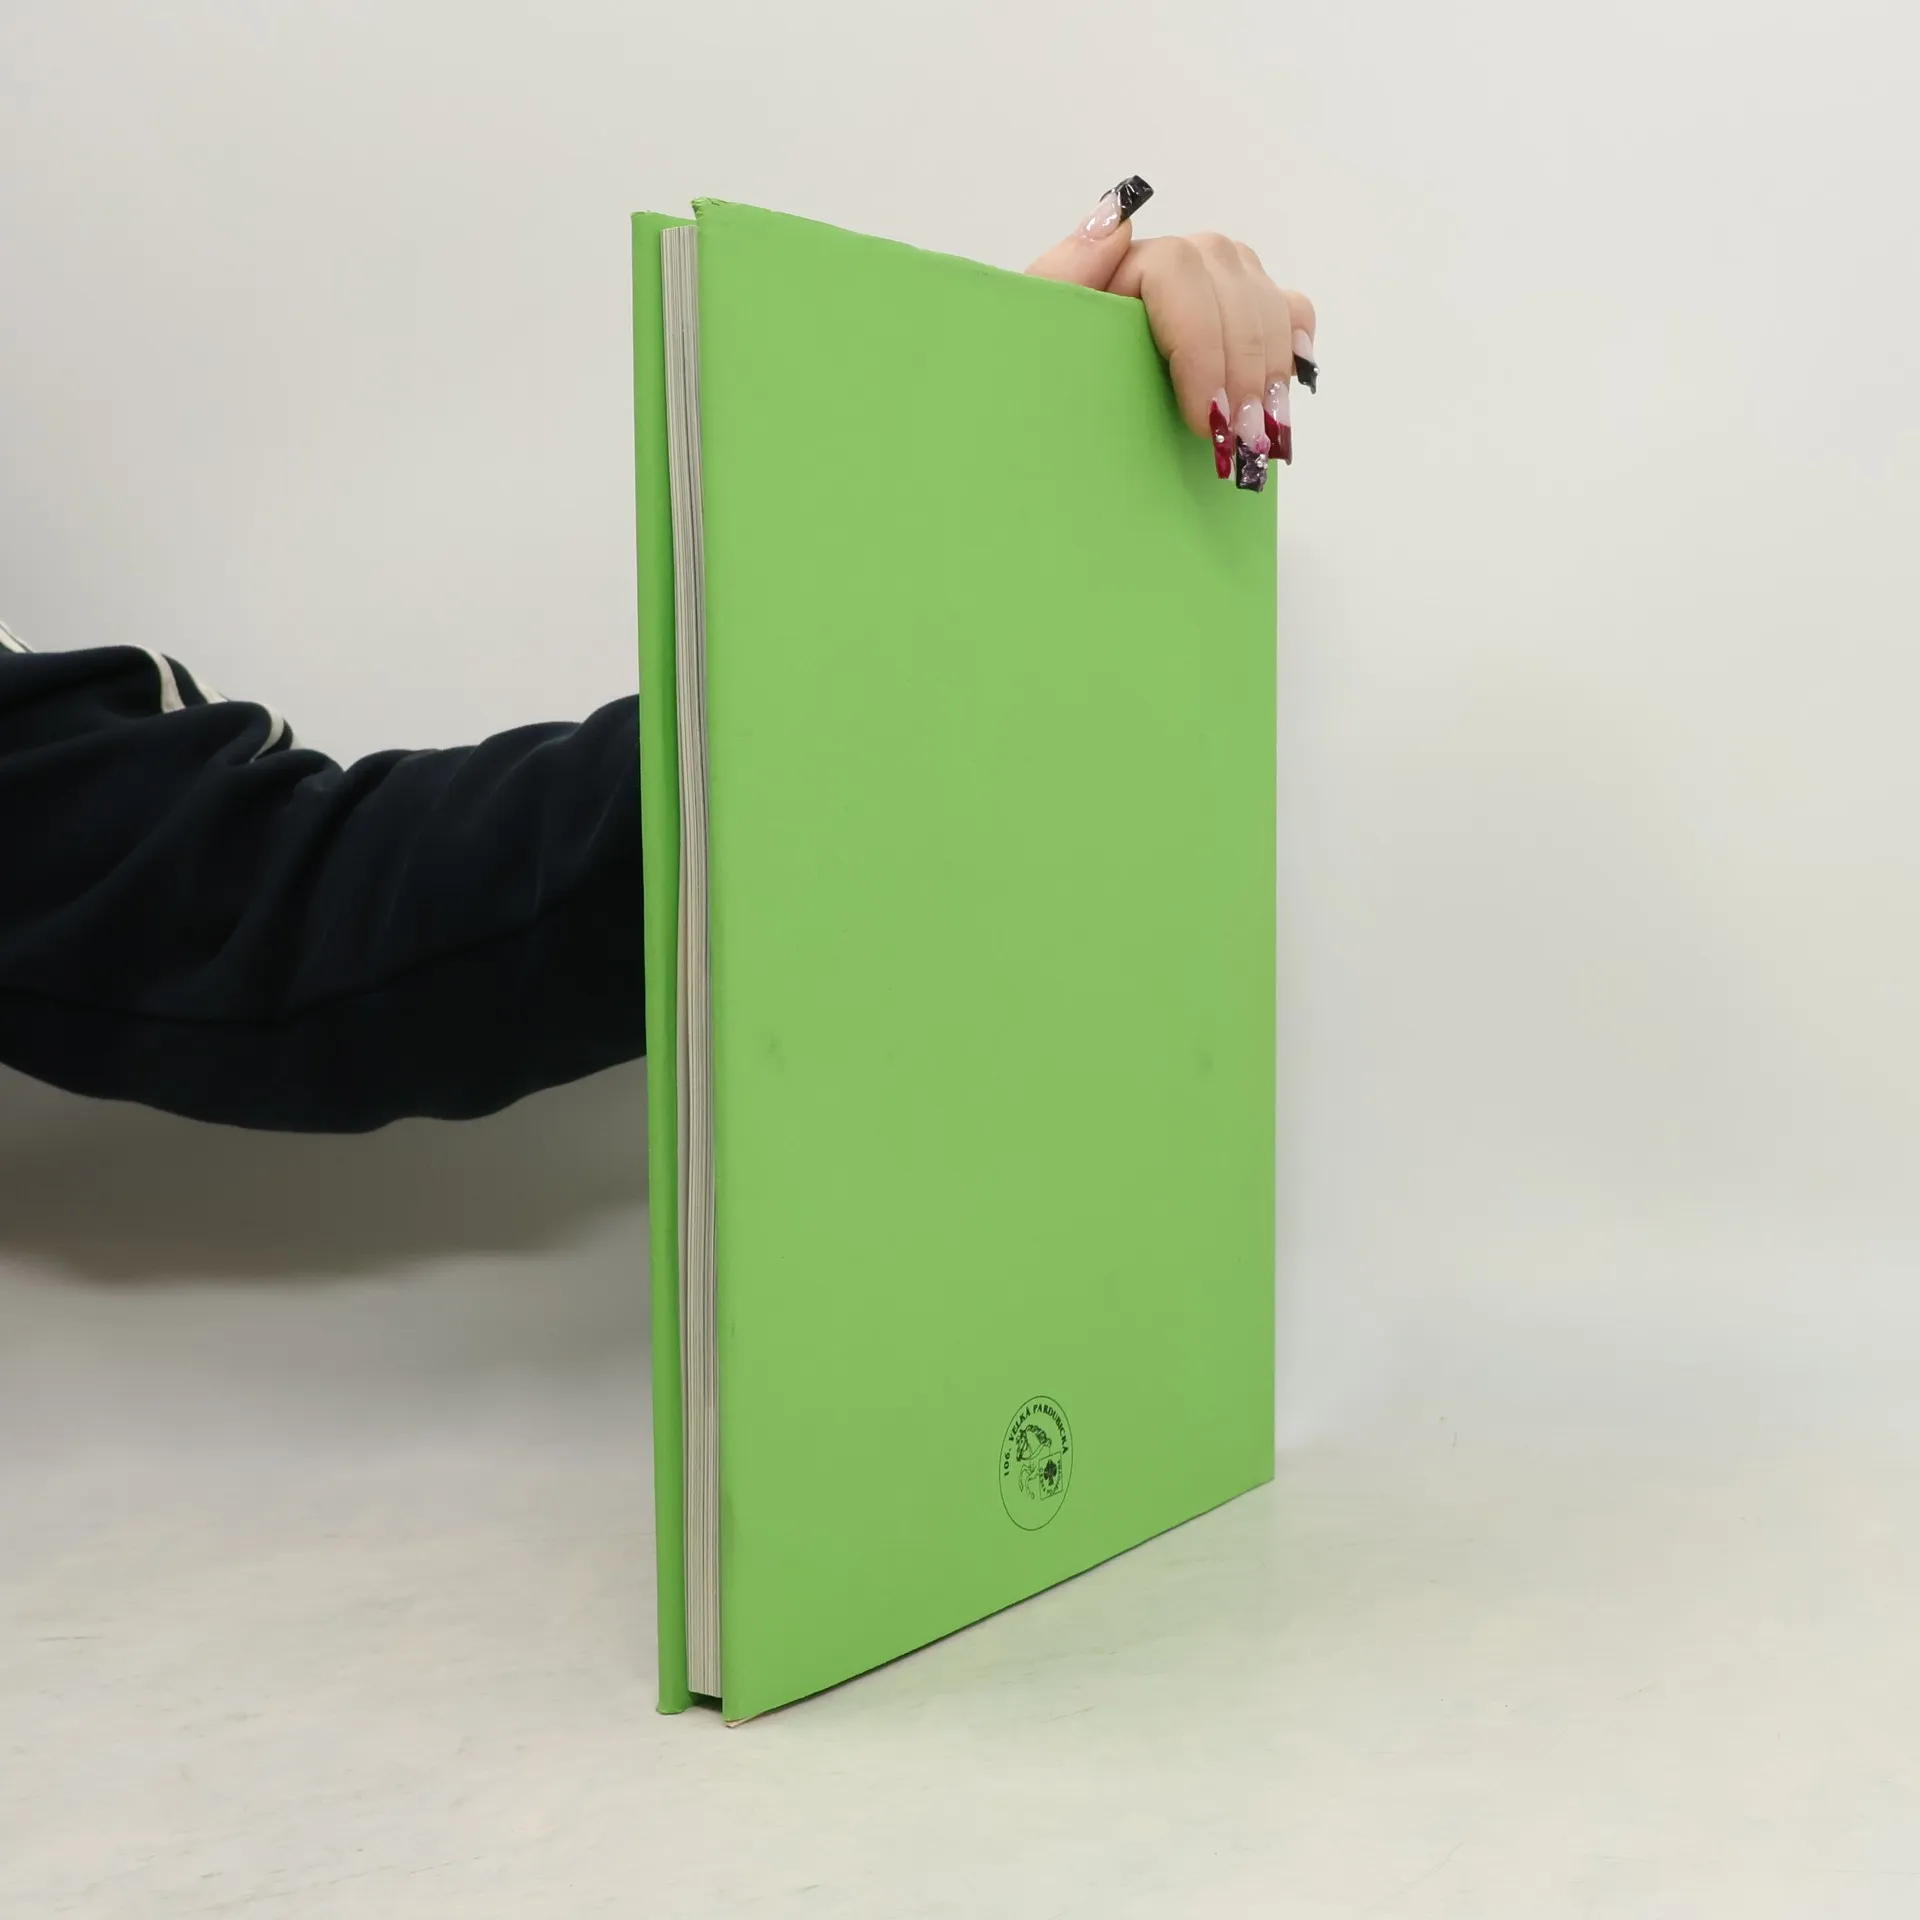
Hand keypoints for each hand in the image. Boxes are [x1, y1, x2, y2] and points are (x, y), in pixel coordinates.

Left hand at [1026, 177, 1316, 492]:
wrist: (1047, 432)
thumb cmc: (1032, 389)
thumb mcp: (1029, 342)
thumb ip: (1061, 279)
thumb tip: (1115, 220)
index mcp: (1117, 265)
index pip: (1178, 270)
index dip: (1200, 341)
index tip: (1203, 415)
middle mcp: (1169, 266)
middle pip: (1231, 280)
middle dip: (1243, 364)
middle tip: (1239, 439)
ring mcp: (1207, 289)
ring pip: (1263, 297)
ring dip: (1270, 367)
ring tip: (1261, 434)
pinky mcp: (1235, 320)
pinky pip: (1284, 310)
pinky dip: (1291, 344)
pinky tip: (1285, 387)